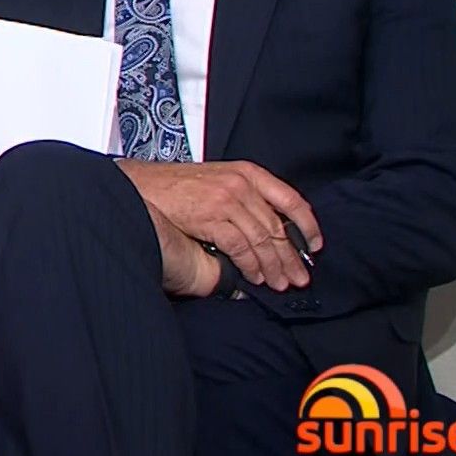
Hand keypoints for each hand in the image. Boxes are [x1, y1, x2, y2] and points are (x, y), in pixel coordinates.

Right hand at [115, 159, 322, 291]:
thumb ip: (244, 196)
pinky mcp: (211, 217)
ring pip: (262, 239)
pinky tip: (253, 277)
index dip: (308, 226)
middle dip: (291, 257)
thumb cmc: (175, 185)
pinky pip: (240, 247)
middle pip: (277, 226)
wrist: (141, 186)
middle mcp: (241, 184)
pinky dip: (250, 266)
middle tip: (299, 277)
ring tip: (279, 283)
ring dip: (273, 266)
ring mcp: (226, 199)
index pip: (291, 200)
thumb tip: (267, 228)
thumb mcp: (217, 179)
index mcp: (248, 172)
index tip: (314, 246)